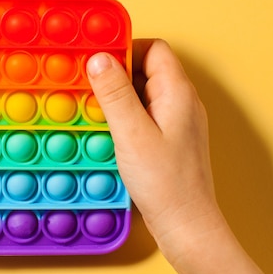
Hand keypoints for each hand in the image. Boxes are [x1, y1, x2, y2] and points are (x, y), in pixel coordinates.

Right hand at [86, 39, 272, 273]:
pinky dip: (123, 114)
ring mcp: (176, 121)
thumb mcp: (132, 133)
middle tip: (86, 81)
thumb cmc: (164, 182)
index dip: (124, 48)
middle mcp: (181, 102)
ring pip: (143, 92)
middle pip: (147, 69)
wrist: (186, 225)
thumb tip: (99, 58)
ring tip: (90, 104)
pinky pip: (143, 113)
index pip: (154, 49)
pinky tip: (105, 128)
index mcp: (177, 93)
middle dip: (115, 71)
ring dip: (117, 94)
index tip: (94, 57)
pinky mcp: (167, 139)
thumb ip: (115, 93)